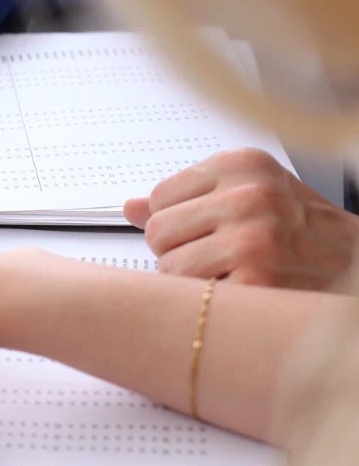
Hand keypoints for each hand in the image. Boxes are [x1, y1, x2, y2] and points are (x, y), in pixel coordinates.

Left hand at [124, 148, 358, 288]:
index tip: (207, 229)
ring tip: (230, 274)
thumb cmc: (302, 231)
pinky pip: (193, 295)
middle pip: (157, 231)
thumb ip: (188, 198)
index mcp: (242, 165)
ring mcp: (253, 238)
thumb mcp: (248, 194)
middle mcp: (248, 195)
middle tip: (217, 256)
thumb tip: (128, 207)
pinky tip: (242, 292)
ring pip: (169, 266)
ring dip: (191, 280)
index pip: (159, 197)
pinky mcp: (257, 281)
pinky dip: (210, 301)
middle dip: (178, 250)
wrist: (357, 267)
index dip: (176, 222)